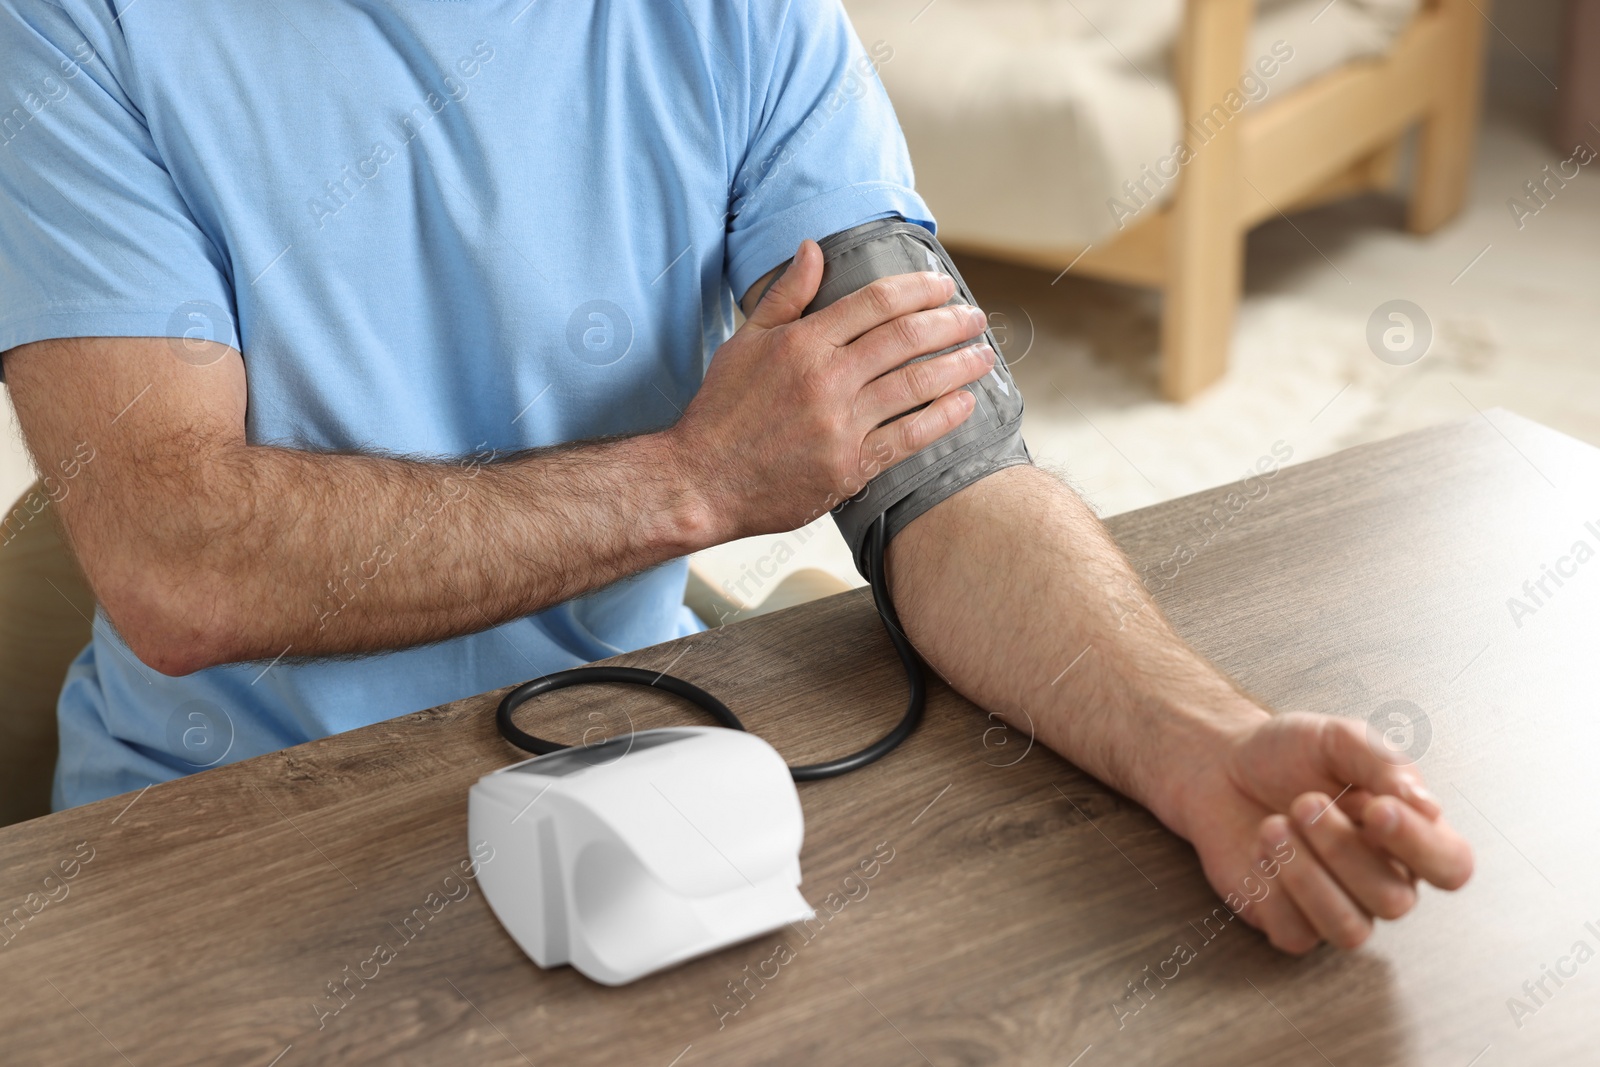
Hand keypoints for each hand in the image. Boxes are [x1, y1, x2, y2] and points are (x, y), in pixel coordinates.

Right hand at [669, 239, 993, 540]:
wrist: (701, 481)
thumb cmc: (721, 411)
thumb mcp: (744, 342)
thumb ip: (785, 295)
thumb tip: (812, 248)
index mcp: (802, 343)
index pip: (874, 302)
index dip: (916, 289)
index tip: (942, 286)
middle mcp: (826, 379)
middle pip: (905, 338)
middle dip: (949, 323)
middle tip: (975, 318)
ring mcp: (840, 425)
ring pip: (915, 384)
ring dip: (957, 366)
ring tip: (983, 354)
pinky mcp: (849, 466)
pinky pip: (908, 437)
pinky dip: (942, 418)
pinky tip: (964, 404)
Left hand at [1174, 710, 1473, 952]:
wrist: (1222, 765)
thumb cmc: (1289, 754)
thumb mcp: (1338, 739)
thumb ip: (1384, 764)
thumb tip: (1427, 806)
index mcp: (1408, 834)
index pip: (1451, 866)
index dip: (1420, 846)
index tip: (1376, 808)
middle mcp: (1382, 878)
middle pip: (1395, 900)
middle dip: (1343, 849)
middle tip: (1303, 803)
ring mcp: (1338, 905)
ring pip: (1350, 930)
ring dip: (1307, 876)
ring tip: (1273, 826)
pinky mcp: (1290, 921)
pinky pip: (1297, 935)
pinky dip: (1273, 893)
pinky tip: (1259, 852)